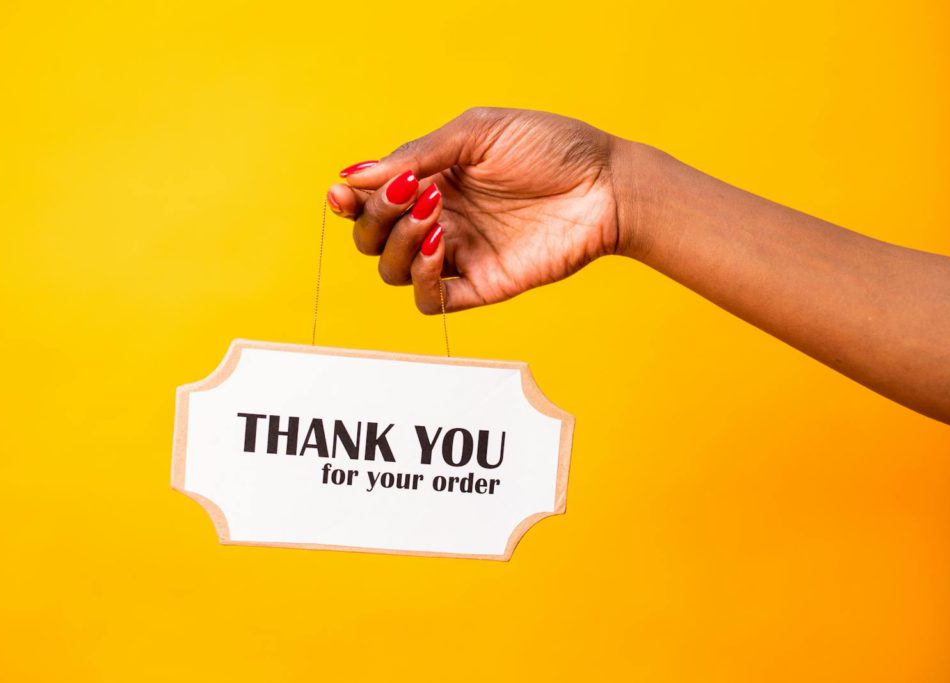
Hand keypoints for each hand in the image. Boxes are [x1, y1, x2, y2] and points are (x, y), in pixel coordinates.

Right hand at [327, 107, 621, 312]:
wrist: (606, 184)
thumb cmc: (550, 147)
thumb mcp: (477, 133)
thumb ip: (417, 154)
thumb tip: (353, 174)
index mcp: (430, 181)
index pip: (370, 201)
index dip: (349, 201)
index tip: (342, 192)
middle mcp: (437, 220)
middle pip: (372, 239)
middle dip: (374, 218)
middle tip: (408, 194)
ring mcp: (457, 254)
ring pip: (392, 271)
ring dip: (398, 244)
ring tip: (434, 215)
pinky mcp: (481, 284)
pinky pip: (431, 301)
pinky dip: (422, 279)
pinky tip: (443, 245)